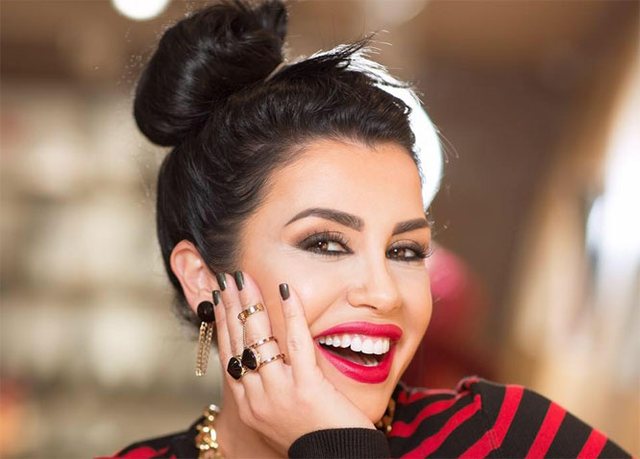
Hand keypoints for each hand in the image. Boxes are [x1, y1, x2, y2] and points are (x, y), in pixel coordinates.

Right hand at [213, 271, 375, 451]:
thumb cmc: (313, 436)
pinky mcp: (305, 386)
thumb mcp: (278, 414)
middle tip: (228, 279)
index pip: (228, 355)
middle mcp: (255, 398)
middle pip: (238, 342)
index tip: (221, 299)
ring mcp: (278, 392)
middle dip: (232, 306)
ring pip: (258, 339)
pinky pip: (295, 343)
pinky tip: (286, 291)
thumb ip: (266, 387)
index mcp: (247, 404)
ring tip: (246, 279)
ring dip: (250, 304)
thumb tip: (260, 358)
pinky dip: (291, 313)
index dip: (223, 323)